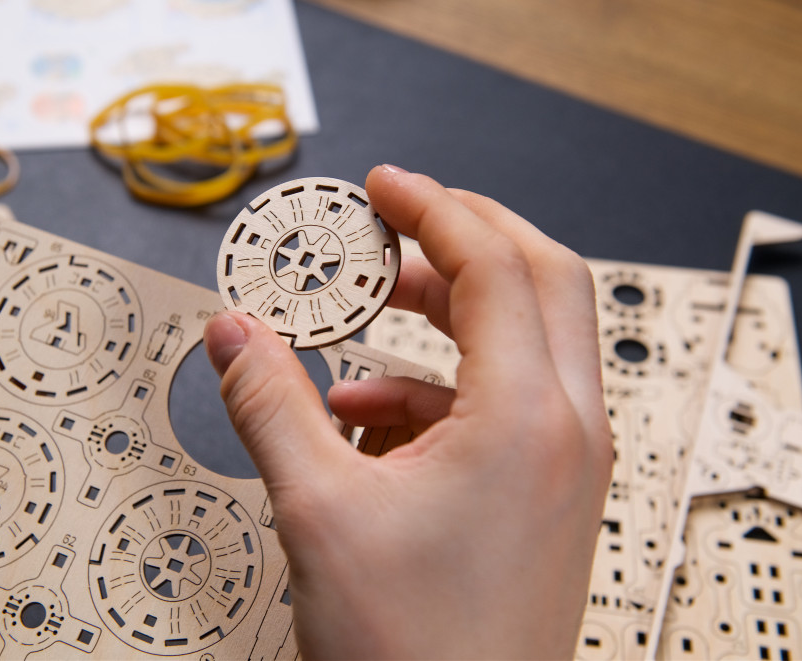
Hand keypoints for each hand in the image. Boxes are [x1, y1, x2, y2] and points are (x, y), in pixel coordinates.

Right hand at [203, 164, 612, 658]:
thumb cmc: (414, 653)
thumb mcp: (318, 511)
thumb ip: (269, 403)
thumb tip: (233, 334)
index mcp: (527, 420)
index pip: (494, 265)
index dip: (432, 209)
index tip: (384, 186)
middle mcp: (568, 433)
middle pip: (542, 279)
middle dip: (463, 239)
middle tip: (395, 226)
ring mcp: (567, 465)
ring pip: (528, 342)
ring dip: (447, 322)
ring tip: (364, 340)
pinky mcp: (548, 494)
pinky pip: (505, 404)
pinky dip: (440, 391)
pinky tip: (369, 424)